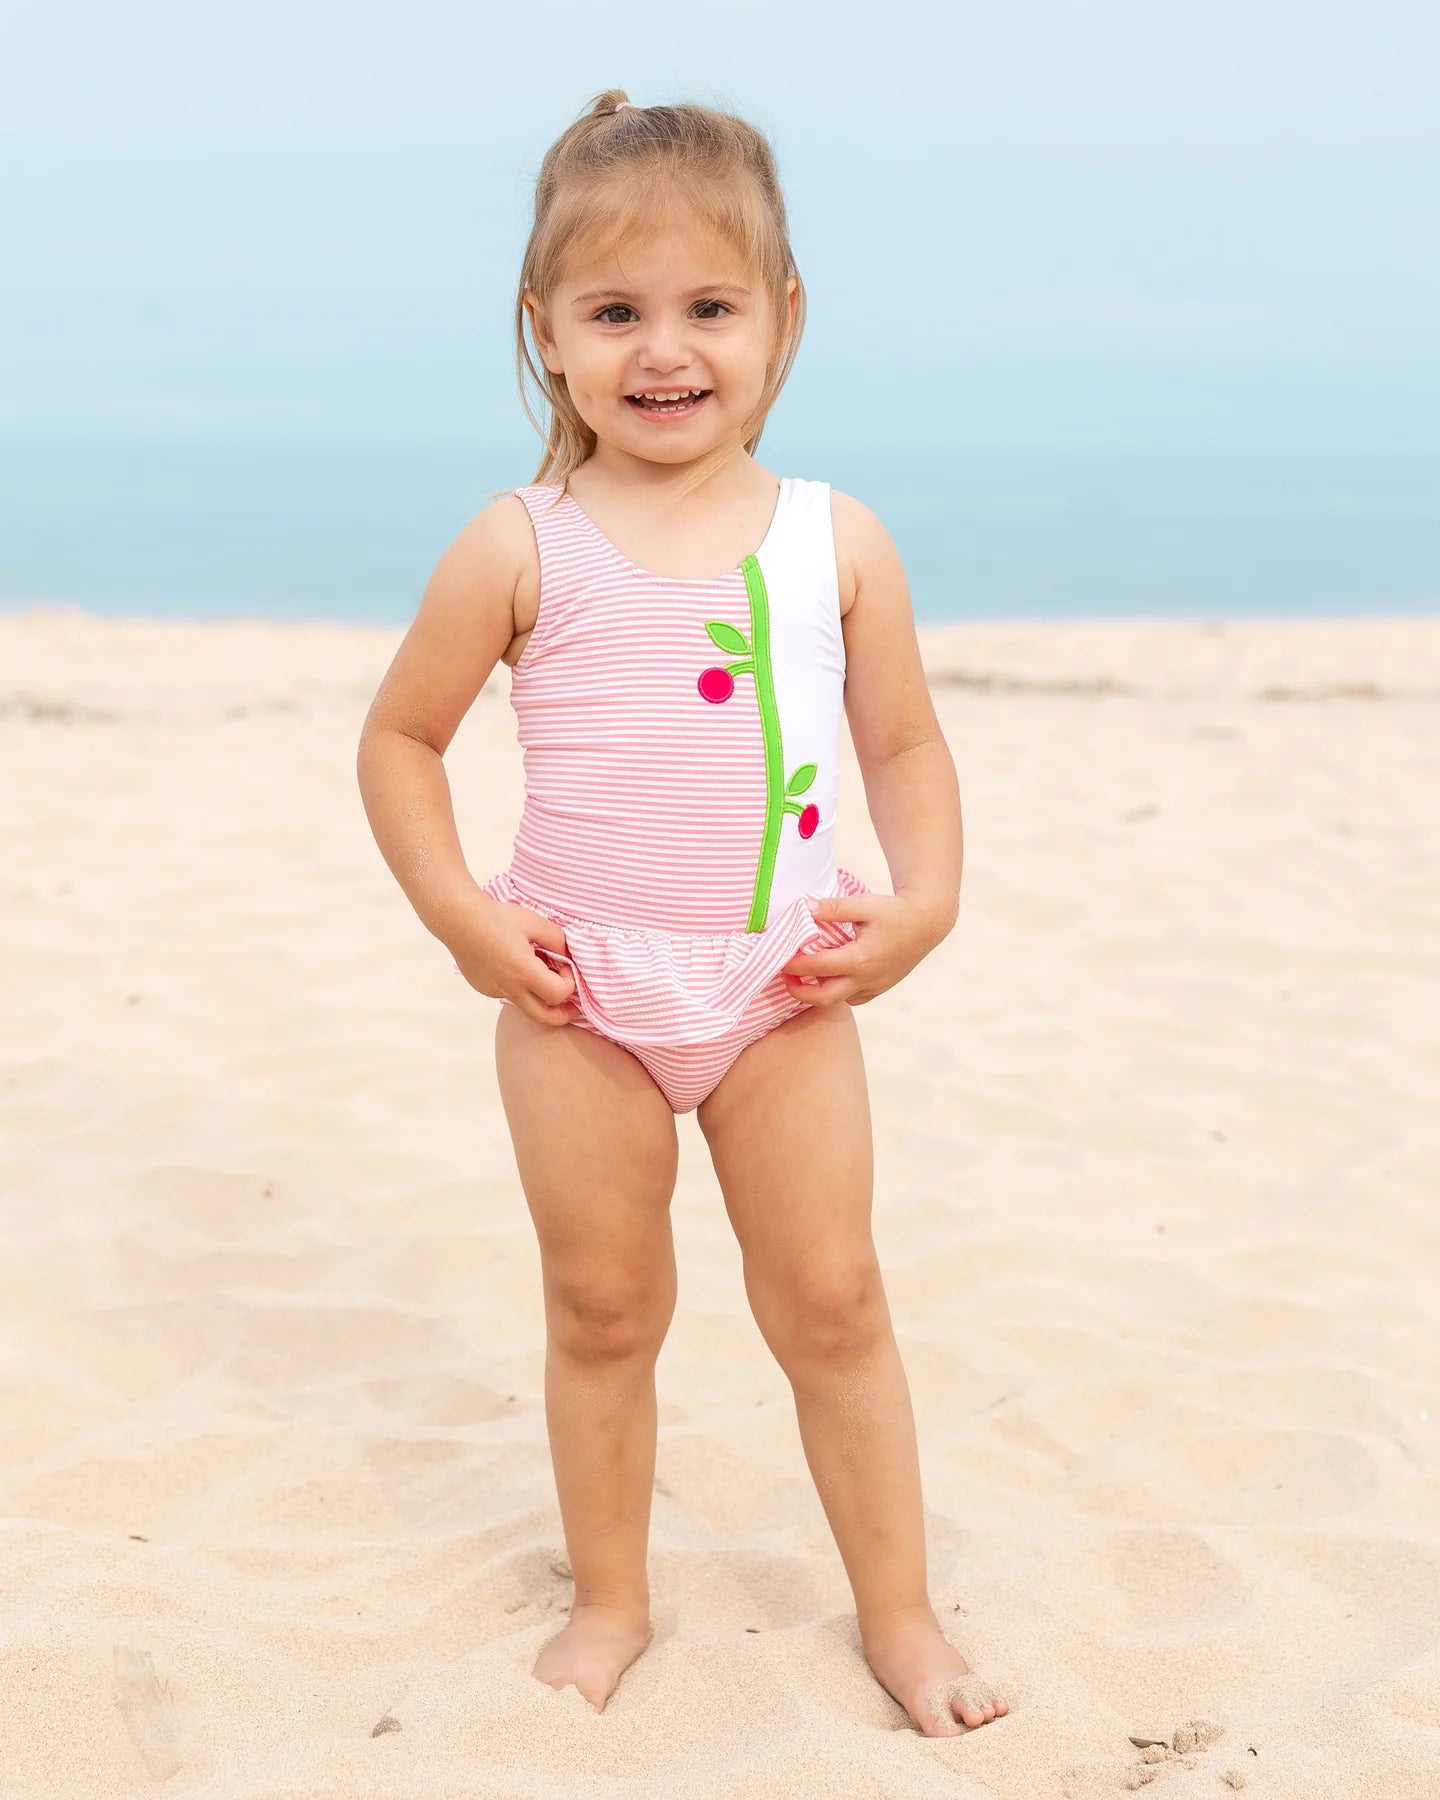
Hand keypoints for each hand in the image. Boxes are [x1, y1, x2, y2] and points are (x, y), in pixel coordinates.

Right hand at [448, 895, 580, 1027]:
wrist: (459, 919)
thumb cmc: (497, 918)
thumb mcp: (534, 922)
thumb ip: (558, 940)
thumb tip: (568, 955)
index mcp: (524, 972)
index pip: (559, 994)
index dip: (569, 983)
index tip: (565, 966)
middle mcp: (509, 988)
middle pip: (544, 1018)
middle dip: (562, 1015)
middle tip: (571, 1007)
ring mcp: (494, 991)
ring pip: (525, 1005)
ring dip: (539, 998)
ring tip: (539, 972)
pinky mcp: (483, 988)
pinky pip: (508, 994)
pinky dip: (518, 987)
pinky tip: (513, 965)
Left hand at [778, 888, 951, 1006]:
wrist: (926, 924)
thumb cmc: (893, 911)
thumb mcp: (863, 904)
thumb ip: (832, 907)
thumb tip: (804, 908)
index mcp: (860, 958)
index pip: (817, 967)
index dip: (793, 964)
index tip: (778, 957)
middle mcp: (866, 979)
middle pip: (823, 998)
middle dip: (798, 990)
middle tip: (784, 976)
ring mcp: (874, 987)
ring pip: (837, 1000)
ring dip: (817, 992)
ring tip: (801, 975)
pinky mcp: (879, 989)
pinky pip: (852, 998)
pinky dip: (836, 992)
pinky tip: (827, 977)